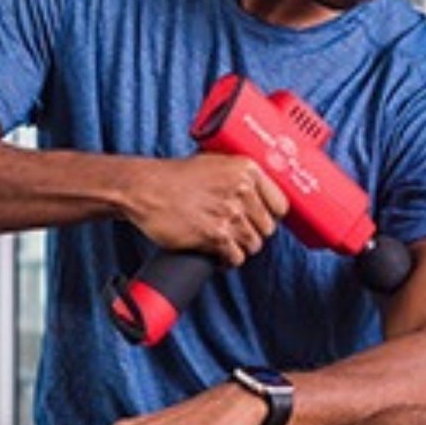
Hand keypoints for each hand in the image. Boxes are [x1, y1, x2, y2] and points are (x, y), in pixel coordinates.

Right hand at [124, 153, 288, 266]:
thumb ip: (240, 178)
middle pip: (267, 228)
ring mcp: (230, 214)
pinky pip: (235, 258)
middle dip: (252, 233)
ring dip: (239, 248)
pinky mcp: (216, 235)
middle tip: (236, 233)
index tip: (262, 221)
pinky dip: (226, 261)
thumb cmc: (174, 176)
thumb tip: (259, 198)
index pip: (281, 204)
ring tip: (225, 244)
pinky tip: (217, 254)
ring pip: (253, 245)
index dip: (270, 216)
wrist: (145, 189)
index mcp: (247, 170)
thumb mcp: (215, 163)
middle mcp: (243, 190)